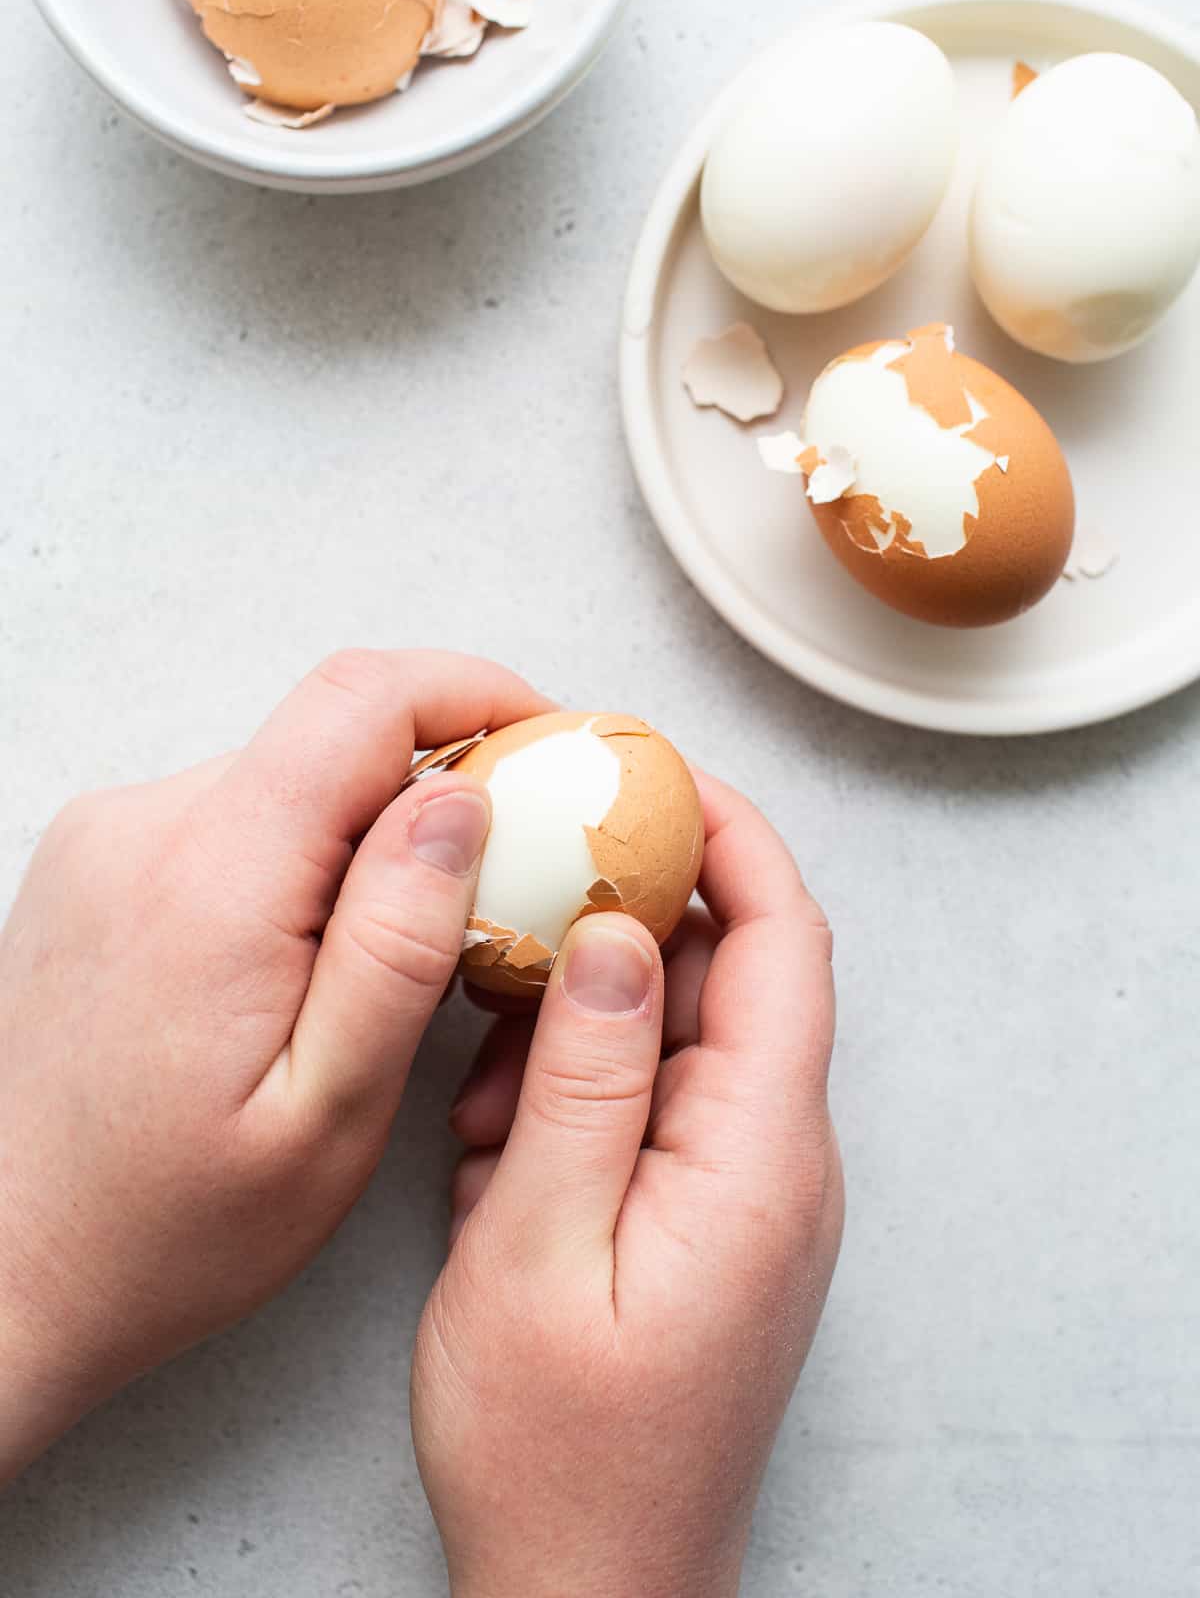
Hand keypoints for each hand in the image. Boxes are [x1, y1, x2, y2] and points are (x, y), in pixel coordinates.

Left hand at [0, 648, 548, 1484]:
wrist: (8, 1269)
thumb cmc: (169, 1226)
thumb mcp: (329, 1115)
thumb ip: (400, 944)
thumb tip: (462, 800)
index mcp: (212, 878)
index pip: (363, 697)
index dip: (476, 692)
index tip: (547, 744)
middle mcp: (143, 828)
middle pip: (331, 735)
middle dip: (437, 784)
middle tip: (503, 883)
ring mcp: (106, 839)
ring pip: (287, 778)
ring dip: (364, 833)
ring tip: (395, 953)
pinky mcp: (94, 864)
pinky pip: (232, 818)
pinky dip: (298, 858)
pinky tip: (310, 962)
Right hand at [412, 772, 843, 1597]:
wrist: (588, 1594)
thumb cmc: (557, 1451)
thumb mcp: (535, 1248)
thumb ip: (584, 1079)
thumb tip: (618, 930)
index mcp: (758, 1153)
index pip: (781, 941)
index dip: (730, 836)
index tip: (653, 768)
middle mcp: (776, 1159)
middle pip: (726, 974)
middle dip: (626, 920)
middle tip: (525, 888)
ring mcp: (744, 1191)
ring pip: (676, 1035)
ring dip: (583, 1020)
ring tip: (489, 1072)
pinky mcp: (703, 1218)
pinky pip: (652, 1102)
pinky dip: (577, 1087)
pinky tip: (499, 1136)